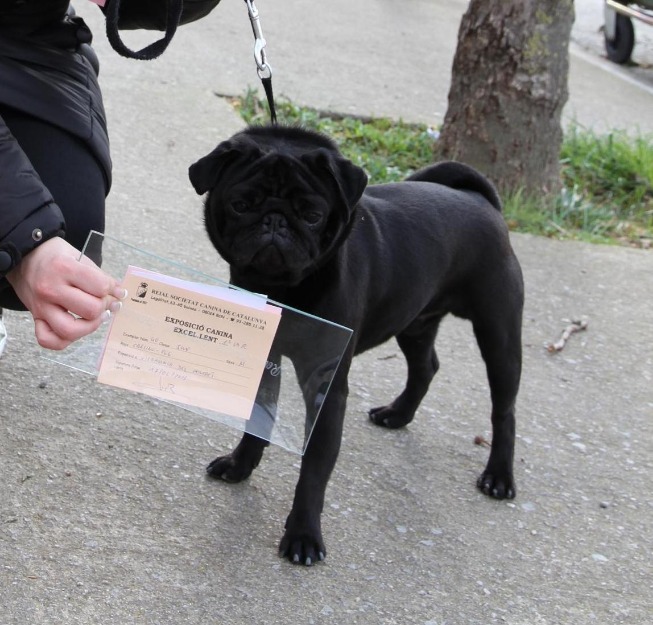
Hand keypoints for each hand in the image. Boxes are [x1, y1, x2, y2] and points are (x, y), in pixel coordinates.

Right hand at [6, 237, 126, 349]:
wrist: (24, 259)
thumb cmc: (56, 258)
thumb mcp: (80, 257)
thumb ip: (101, 277)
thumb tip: (120, 295)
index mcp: (64, 268)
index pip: (100, 287)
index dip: (114, 290)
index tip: (116, 291)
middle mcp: (50, 289)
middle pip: (90, 310)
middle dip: (104, 307)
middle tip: (105, 302)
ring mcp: (41, 306)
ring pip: (70, 331)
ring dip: (89, 327)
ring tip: (95, 318)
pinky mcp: (35, 318)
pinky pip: (48, 340)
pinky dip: (63, 340)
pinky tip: (75, 329)